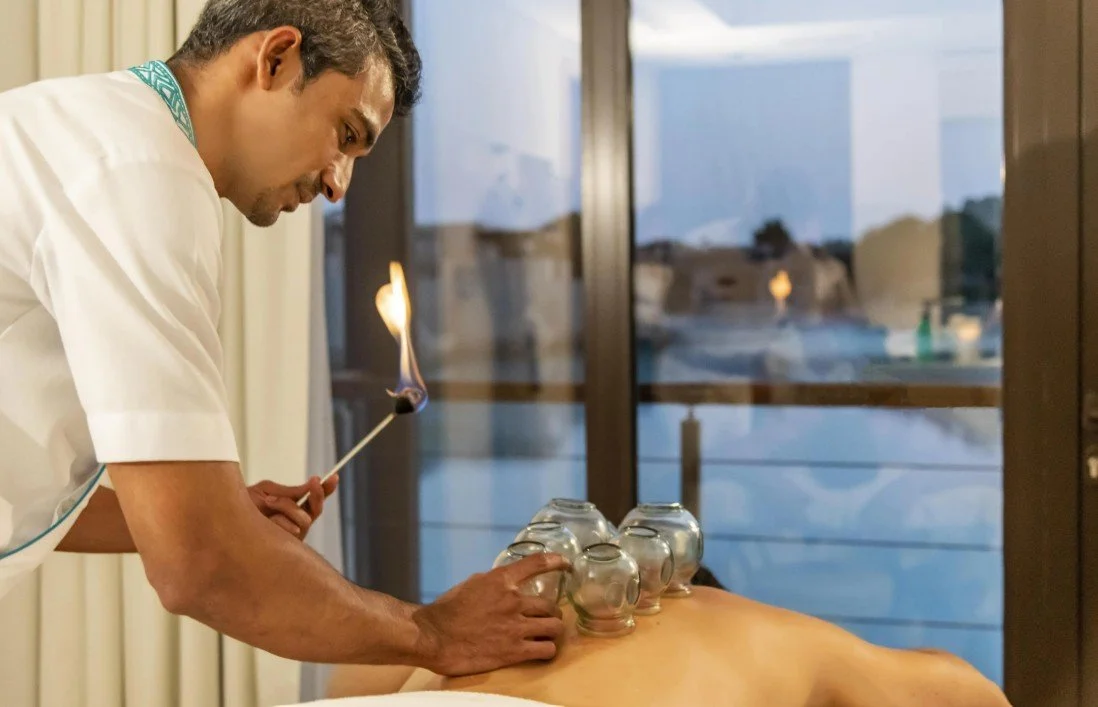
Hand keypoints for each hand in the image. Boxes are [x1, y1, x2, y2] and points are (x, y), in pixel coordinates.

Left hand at [248, 476, 337, 539]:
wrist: (223, 521)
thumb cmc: (243, 506)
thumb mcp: (267, 491)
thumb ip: (289, 492)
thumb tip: (312, 484)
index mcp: (291, 508)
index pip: (314, 499)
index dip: (326, 489)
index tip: (334, 477)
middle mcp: (294, 523)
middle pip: (317, 509)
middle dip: (317, 494)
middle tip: (314, 481)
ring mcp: (291, 536)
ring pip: (305, 519)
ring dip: (288, 506)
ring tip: (268, 501)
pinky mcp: (284, 547)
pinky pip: (293, 530)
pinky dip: (280, 520)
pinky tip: (267, 520)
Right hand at [412, 553, 570, 675]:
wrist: (433, 637)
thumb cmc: (446, 610)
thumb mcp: (471, 585)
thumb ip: (494, 583)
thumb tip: (507, 584)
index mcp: (501, 580)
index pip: (537, 563)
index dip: (557, 561)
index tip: (567, 564)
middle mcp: (513, 600)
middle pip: (551, 606)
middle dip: (552, 613)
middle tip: (548, 619)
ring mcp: (516, 626)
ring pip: (554, 627)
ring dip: (552, 631)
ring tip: (547, 635)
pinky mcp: (514, 651)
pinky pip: (546, 649)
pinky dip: (547, 649)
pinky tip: (542, 650)